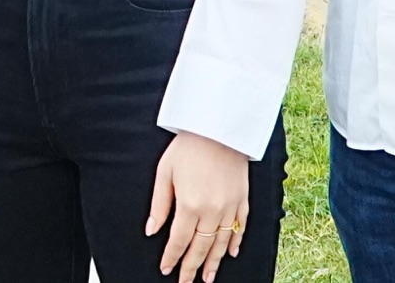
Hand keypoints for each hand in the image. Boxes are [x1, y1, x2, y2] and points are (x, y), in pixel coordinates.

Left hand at [147, 131, 248, 281]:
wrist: (220, 126)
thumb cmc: (189, 145)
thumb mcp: (165, 171)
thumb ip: (159, 204)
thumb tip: (151, 230)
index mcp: (190, 205)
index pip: (178, 241)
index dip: (172, 257)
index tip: (166, 269)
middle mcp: (212, 211)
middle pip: (201, 247)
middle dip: (192, 267)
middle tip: (186, 281)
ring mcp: (230, 207)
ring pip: (221, 243)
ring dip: (214, 262)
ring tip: (208, 277)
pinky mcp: (242, 199)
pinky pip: (240, 227)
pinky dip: (235, 242)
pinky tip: (230, 253)